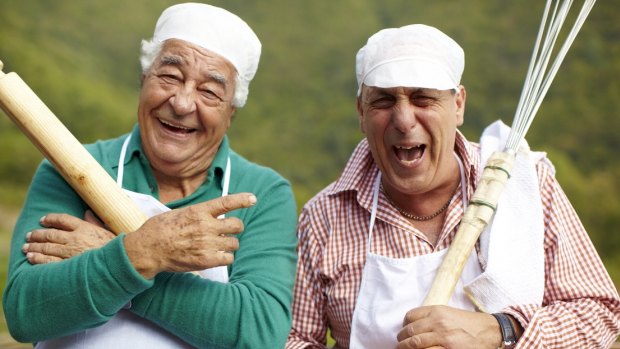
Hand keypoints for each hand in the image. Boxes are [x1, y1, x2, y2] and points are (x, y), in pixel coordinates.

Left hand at [23, 210, 115, 263]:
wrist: (123, 262)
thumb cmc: (117, 247)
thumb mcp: (107, 230)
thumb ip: (95, 221)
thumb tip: (87, 212)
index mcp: (84, 228)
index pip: (62, 219)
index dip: (51, 219)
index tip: (43, 220)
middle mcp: (75, 238)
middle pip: (51, 234)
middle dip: (37, 234)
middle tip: (29, 235)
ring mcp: (71, 252)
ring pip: (47, 247)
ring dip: (34, 246)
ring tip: (26, 247)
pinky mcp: (69, 266)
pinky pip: (49, 262)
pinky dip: (38, 259)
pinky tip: (31, 258)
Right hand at [123, 193, 256, 278]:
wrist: (147, 249)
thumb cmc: (160, 229)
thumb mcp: (180, 212)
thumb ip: (199, 213)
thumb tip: (213, 213)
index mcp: (199, 211)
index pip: (227, 202)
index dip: (242, 200)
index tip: (253, 199)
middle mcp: (206, 226)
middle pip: (237, 225)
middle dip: (235, 228)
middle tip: (227, 231)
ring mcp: (207, 243)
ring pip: (235, 243)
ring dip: (230, 244)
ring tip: (219, 245)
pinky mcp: (206, 260)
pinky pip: (228, 259)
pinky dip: (225, 258)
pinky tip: (217, 256)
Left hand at [396, 305, 501, 348]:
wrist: (490, 331)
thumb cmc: (470, 323)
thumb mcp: (449, 313)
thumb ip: (432, 316)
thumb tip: (415, 324)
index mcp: (437, 311)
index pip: (411, 316)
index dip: (405, 324)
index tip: (404, 330)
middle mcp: (438, 322)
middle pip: (410, 331)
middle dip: (402, 339)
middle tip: (400, 343)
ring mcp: (443, 337)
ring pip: (415, 343)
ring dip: (405, 347)